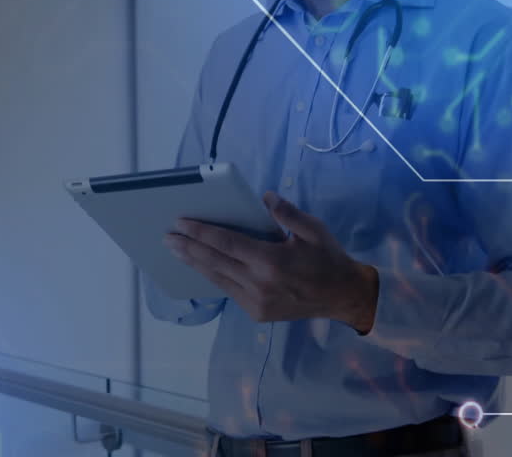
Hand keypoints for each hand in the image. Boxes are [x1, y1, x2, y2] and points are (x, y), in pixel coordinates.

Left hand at [163, 191, 378, 333]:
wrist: (344, 298)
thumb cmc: (328, 259)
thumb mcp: (314, 230)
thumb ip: (287, 213)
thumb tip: (264, 198)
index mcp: (272, 261)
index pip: (226, 244)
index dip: (201, 233)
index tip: (180, 223)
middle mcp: (259, 284)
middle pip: (214, 262)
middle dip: (188, 248)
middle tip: (167, 237)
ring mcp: (256, 302)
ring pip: (217, 279)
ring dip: (194, 263)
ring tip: (176, 250)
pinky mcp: (256, 313)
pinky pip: (228, 291)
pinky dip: (211, 277)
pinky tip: (199, 266)